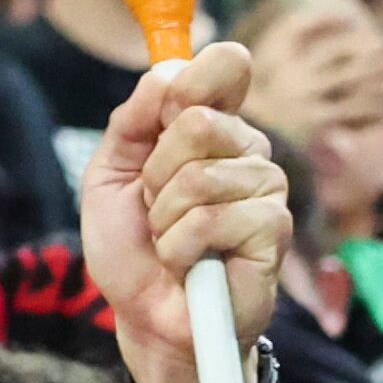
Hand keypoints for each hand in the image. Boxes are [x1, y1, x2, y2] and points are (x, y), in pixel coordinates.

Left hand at [79, 46, 283, 382]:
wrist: (146, 316)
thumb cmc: (132, 246)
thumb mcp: (110, 174)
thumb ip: (133, 120)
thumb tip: (167, 71)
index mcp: (211, 126)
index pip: (227, 66)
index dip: (195, 76)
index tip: (168, 106)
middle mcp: (247, 150)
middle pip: (199, 119)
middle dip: (155, 171)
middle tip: (154, 205)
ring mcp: (266, 189)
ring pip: (200, 175)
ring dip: (164, 217)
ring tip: (171, 239)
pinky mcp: (272, 231)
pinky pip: (211, 218)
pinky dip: (179, 246)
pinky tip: (188, 263)